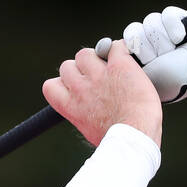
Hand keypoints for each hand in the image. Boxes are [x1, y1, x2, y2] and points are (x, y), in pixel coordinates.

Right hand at [42, 41, 161, 148]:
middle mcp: (81, 89)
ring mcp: (99, 75)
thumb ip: (84, 115)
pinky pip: (114, 46)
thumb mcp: (90, 130)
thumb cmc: (118, 140)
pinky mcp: (119, 66)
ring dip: (97, 57)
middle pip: (67, 66)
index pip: (50, 86)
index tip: (75, 87)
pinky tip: (129, 59)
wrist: (135, 135)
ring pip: (87, 53)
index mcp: (71, 106)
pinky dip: (122, 49)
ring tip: (113, 67)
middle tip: (98, 78)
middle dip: (80, 70)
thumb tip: (90, 114)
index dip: (63, 83)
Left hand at [95, 5, 186, 108]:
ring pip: (149, 23)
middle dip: (146, 45)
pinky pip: (165, 15)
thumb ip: (122, 69)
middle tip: (159, 58)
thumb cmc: (177, 81)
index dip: (125, 46)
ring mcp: (165, 31)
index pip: (120, 44)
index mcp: (139, 59)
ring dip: (161, 39)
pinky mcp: (180, 19)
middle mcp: (151, 43)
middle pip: (133, 31)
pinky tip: (180, 38)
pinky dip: (173, 25)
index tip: (130, 55)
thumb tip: (102, 53)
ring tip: (173, 50)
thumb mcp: (145, 80)